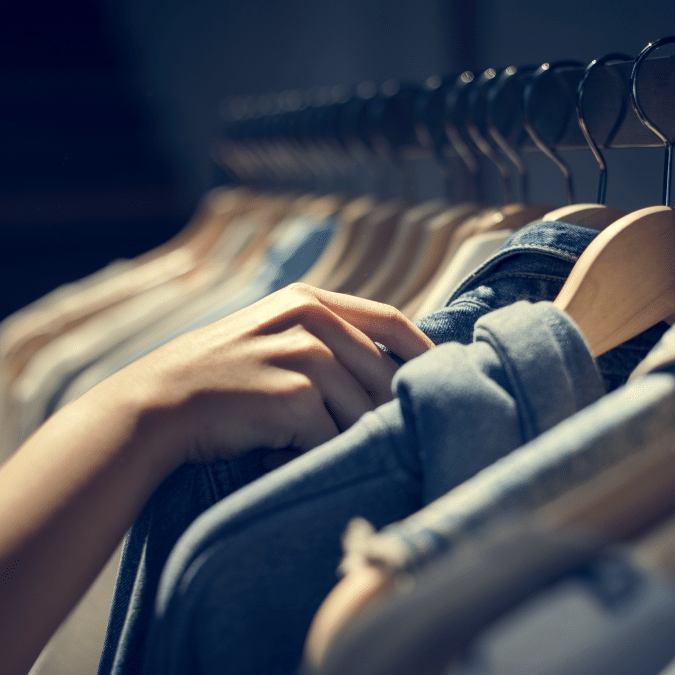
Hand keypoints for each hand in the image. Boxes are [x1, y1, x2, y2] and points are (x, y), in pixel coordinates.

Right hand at [124, 283, 433, 466]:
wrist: (158, 404)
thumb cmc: (219, 375)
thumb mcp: (272, 335)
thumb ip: (324, 338)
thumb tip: (386, 369)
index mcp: (309, 300)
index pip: (390, 321)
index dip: (422, 351)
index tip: (438, 378)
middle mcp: (311, 320)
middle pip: (384, 373)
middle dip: (383, 411)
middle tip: (372, 438)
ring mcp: (304, 355)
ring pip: (362, 411)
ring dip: (343, 437)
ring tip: (302, 444)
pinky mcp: (294, 396)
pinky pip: (332, 438)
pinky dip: (315, 455)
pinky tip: (281, 455)